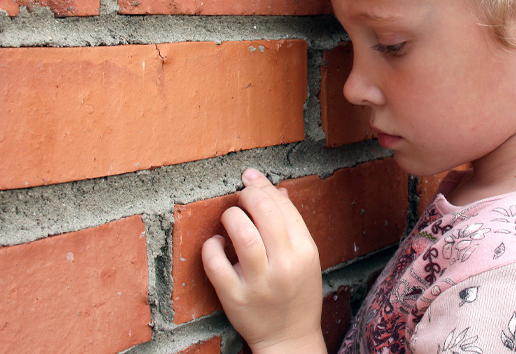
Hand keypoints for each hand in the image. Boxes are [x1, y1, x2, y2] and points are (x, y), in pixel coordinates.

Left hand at [202, 169, 325, 353]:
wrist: (289, 337)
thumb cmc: (297, 293)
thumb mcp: (305, 257)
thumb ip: (292, 224)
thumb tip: (275, 190)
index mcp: (305, 252)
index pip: (283, 207)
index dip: (263, 186)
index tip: (250, 178)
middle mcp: (284, 265)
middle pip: (263, 213)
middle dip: (247, 196)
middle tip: (240, 197)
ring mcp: (258, 283)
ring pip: (241, 233)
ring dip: (231, 216)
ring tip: (230, 218)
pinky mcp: (235, 297)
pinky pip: (215, 263)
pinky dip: (211, 246)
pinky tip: (216, 243)